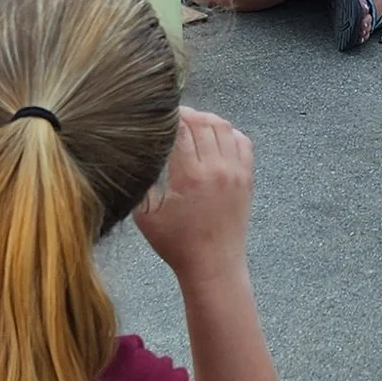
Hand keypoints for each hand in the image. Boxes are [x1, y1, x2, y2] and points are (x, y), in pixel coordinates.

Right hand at [135, 106, 255, 270]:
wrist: (214, 266)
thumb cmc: (176, 244)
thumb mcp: (146, 215)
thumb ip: (141, 182)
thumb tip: (134, 155)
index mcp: (190, 176)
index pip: (182, 128)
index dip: (169, 116)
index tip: (158, 114)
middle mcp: (216, 169)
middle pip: (203, 122)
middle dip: (187, 114)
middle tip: (173, 116)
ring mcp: (236, 173)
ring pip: (224, 127)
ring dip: (207, 120)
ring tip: (192, 123)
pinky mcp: (247, 179)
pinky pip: (242, 142)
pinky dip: (229, 133)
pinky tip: (215, 138)